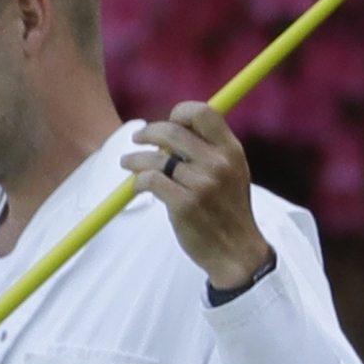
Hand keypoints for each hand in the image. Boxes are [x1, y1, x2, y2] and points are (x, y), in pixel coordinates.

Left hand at [128, 101, 272, 290]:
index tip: (168, 122)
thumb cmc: (228, 211)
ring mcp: (201, 184)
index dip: (180, 113)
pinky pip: (150, 180)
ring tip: (127, 162)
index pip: (203, 112)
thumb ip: (211, 149)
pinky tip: (137, 186)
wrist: (237, 251)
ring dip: (135, 159)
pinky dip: (138, 181)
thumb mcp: (233, 172)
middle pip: (172, 131)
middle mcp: (218, 163)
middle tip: (138, 139)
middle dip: (149, 133)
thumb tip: (178, 129)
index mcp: (231, 150)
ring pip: (156, 158)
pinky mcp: (184, 204)